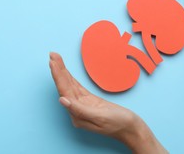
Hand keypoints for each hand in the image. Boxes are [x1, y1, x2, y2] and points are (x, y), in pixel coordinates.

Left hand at [49, 52, 166, 153]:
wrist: (131, 128)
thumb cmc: (119, 124)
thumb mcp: (100, 117)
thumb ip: (80, 109)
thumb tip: (62, 100)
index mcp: (77, 115)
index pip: (64, 92)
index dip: (58, 76)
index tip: (52, 62)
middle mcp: (76, 110)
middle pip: (64, 87)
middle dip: (58, 70)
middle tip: (52, 54)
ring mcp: (82, 105)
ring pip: (69, 85)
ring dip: (63, 72)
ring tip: (55, 58)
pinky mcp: (89, 101)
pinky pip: (77, 87)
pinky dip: (71, 77)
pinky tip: (65, 71)